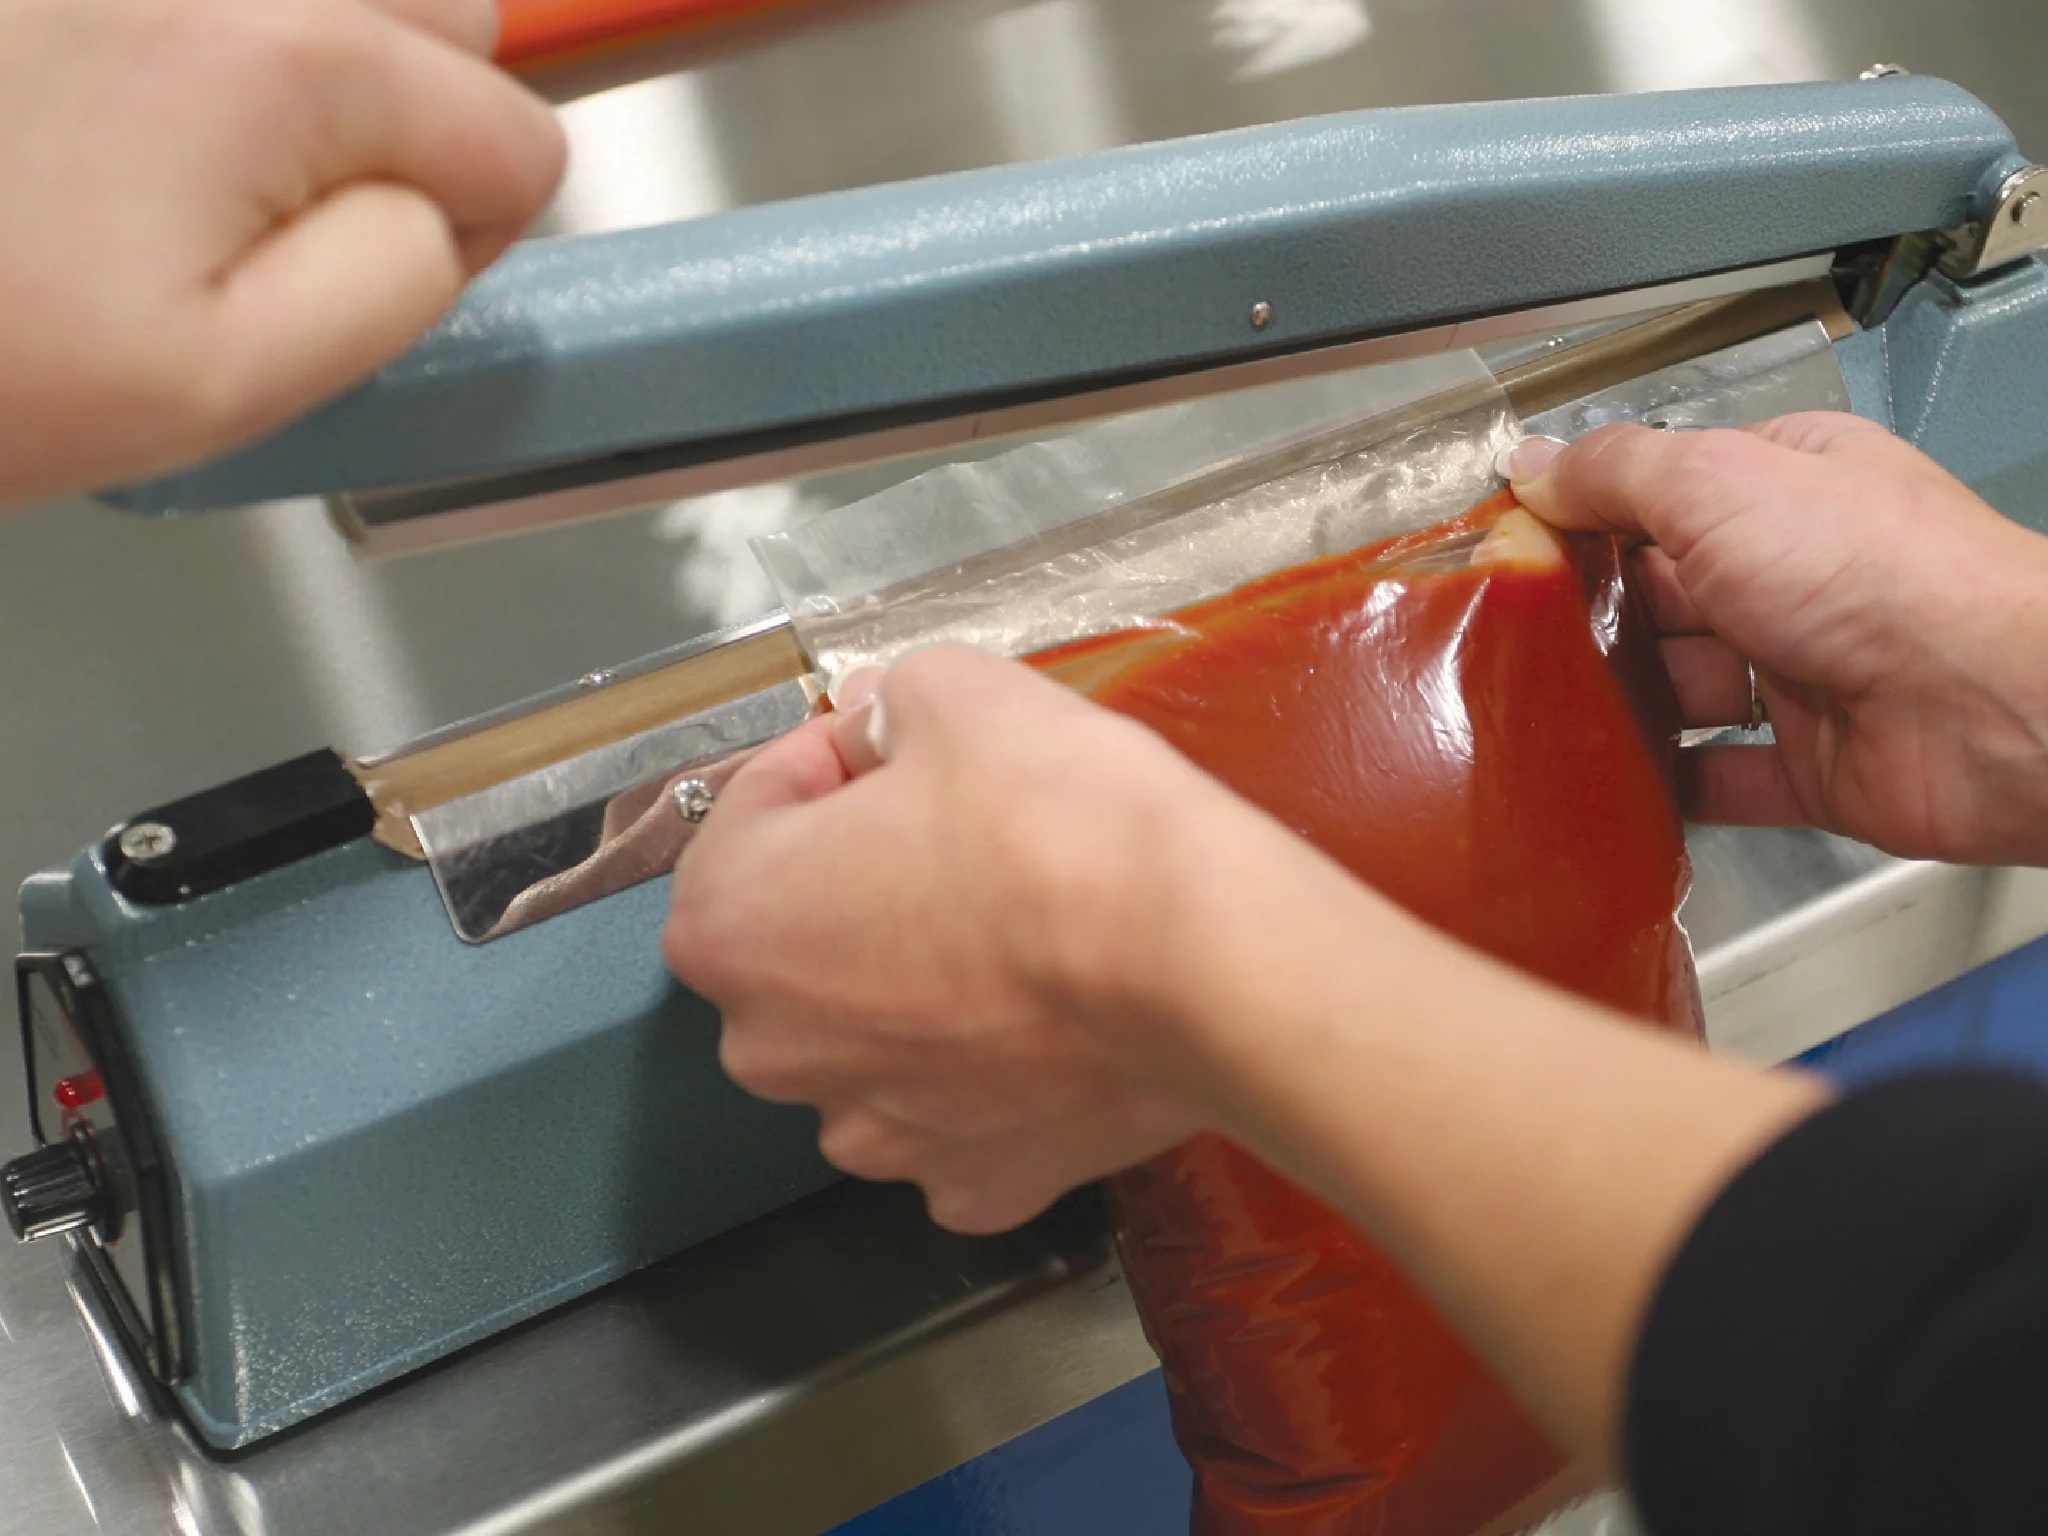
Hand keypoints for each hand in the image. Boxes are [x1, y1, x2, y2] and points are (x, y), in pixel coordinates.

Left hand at [0, 0, 565, 506]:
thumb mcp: (229, 385)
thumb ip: (400, 284)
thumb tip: (449, 210)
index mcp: (280, 65)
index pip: (516, 134)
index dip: (471, 228)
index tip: (379, 266)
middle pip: (449, 10)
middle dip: (414, 107)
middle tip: (297, 201)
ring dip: (324, 54)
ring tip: (206, 145)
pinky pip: (230, 2)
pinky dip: (224, 36)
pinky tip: (134, 96)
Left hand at [664, 647, 1263, 1232]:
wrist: (1200, 960)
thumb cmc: (1062, 826)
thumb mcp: (956, 692)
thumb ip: (888, 703)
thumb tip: (880, 719)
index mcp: (731, 923)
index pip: (757, 808)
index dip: (835, 759)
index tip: (897, 745)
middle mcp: (774, 1049)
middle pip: (805, 938)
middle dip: (867, 881)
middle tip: (965, 831)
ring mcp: (876, 1131)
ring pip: (876, 1039)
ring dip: (922, 986)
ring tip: (1017, 925)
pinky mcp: (974, 1182)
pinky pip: (961, 1117)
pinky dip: (995, 1075)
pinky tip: (1052, 1021)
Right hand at [1511, 413, 2047, 864]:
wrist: (1993, 705)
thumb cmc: (1884, 575)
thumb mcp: (1720, 483)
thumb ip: (1617, 472)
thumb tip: (1536, 462)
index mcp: (1787, 487)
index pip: (1666, 492)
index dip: (1587, 514)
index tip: (1509, 542)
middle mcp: (1801, 574)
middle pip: (1665, 594)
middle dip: (1592, 614)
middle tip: (1508, 633)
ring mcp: (1807, 672)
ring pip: (1686, 688)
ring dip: (1622, 700)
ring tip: (1541, 708)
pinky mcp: (1814, 766)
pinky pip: (1722, 779)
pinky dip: (1669, 784)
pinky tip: (1612, 781)